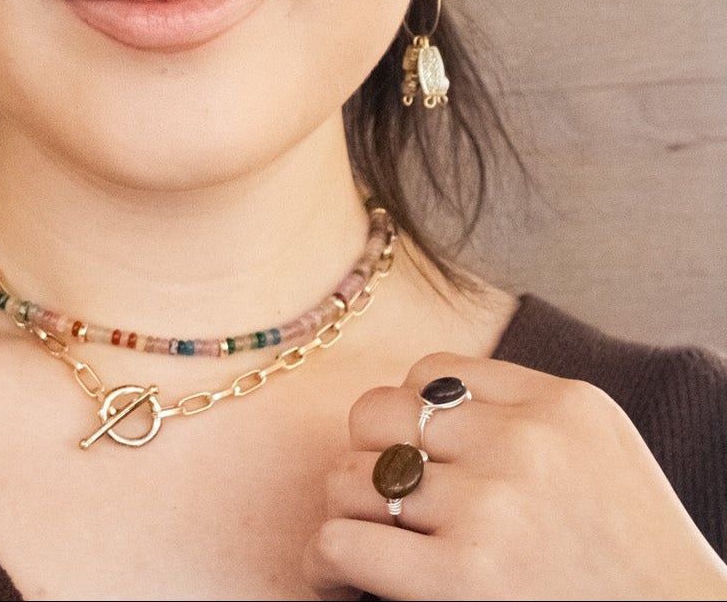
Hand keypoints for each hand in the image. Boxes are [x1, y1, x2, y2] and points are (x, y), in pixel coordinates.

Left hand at [303, 351, 726, 599]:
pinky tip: (339, 583)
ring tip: (365, 550)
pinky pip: (340, 543)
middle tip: (383, 505)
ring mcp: (493, 507)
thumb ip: (522, 417)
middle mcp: (526, 444)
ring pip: (350, 479)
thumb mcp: (598, 456)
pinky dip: (324, 566)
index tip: (416, 461)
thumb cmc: (630, 561)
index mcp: (564, 405)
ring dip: (348, 517)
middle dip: (369, 458)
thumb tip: (413, 405)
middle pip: (376, 415)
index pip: (431, 373)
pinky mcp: (463, 575)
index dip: (408, 419)